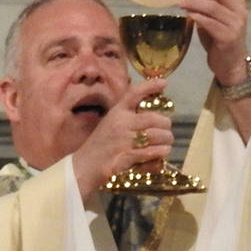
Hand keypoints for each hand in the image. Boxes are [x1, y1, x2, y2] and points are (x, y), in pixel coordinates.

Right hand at [71, 78, 173, 198]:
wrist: (82, 167)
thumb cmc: (100, 146)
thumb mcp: (111, 125)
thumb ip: (130, 119)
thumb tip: (156, 116)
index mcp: (116, 113)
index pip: (134, 94)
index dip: (150, 86)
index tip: (164, 82)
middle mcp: (120, 123)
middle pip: (154, 118)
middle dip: (166, 126)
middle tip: (167, 133)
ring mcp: (123, 140)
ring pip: (156, 136)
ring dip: (166, 141)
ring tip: (167, 145)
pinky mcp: (126, 156)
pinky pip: (150, 152)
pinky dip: (160, 152)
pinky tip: (162, 152)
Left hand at [178, 0, 249, 85]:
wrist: (231, 64)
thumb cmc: (220, 39)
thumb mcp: (215, 18)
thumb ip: (206, 4)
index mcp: (238, 2)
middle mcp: (240, 11)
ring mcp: (236, 25)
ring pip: (213, 6)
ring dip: (194, 3)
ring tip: (181, 4)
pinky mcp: (229, 37)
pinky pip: (210, 22)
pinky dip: (197, 17)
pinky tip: (188, 16)